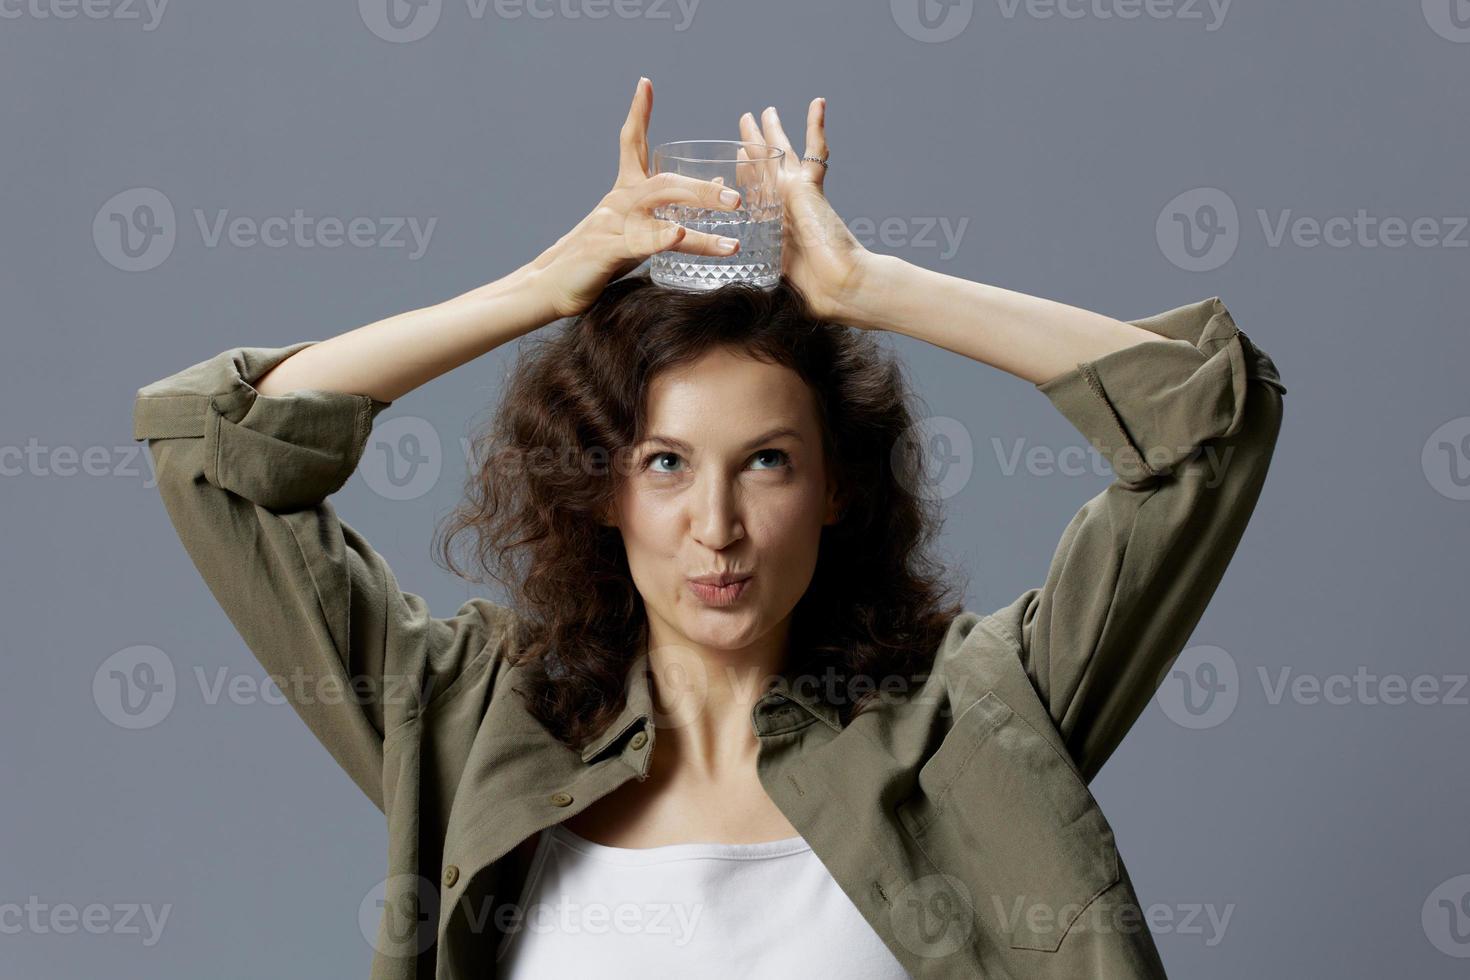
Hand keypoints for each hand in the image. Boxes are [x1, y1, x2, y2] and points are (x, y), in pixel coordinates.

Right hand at [528, 77, 745, 319]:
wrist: (551, 285)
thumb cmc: (599, 258)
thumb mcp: (637, 228)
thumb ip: (670, 208)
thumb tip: (713, 184)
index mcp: (622, 192)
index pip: (629, 143)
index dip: (637, 113)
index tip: (645, 84)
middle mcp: (617, 201)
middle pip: (664, 182)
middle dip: (702, 188)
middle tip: (737, 198)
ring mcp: (610, 224)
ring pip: (659, 209)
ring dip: (697, 210)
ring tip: (730, 219)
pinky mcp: (605, 251)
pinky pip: (638, 241)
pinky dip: (660, 237)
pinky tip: (679, 233)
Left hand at [738, 100, 872, 322]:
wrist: (841, 286)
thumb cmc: (814, 293)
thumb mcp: (771, 278)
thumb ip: (756, 272)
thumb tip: (730, 285)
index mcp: (778, 226)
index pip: (757, 194)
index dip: (744, 177)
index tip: (729, 162)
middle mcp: (787, 206)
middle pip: (766, 168)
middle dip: (754, 146)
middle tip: (746, 122)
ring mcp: (798, 194)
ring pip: (781, 154)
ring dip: (772, 131)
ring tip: (764, 111)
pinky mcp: (808, 187)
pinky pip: (814, 151)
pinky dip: (816, 126)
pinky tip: (818, 102)